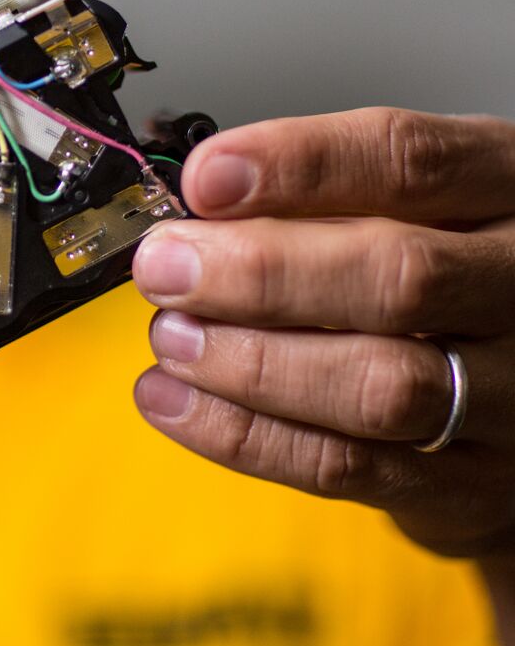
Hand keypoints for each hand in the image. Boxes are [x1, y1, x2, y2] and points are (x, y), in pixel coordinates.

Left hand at [132, 107, 514, 558]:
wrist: (514, 387)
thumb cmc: (437, 270)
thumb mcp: (407, 205)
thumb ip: (319, 199)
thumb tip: (198, 205)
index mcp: (505, 190)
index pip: (410, 161)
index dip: (299, 165)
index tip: (204, 179)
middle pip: (398, 276)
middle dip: (260, 272)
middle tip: (166, 266)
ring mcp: (512, 394)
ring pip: (377, 384)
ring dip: (248, 361)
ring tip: (170, 337)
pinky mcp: (470, 484)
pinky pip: (349, 466)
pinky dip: (244, 434)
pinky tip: (174, 400)